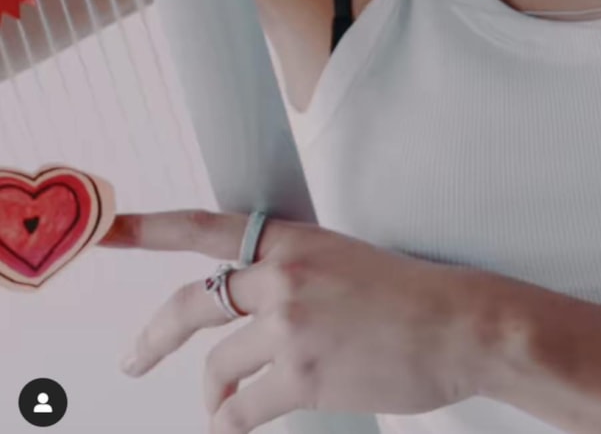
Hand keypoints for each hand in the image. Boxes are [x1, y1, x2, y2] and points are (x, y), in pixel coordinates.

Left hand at [100, 208, 482, 429]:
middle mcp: (283, 276)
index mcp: (291, 237)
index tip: (107, 225)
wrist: (456, 325)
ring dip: (214, 393)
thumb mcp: (338, 258)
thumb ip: (287, 272)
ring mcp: (290, 327)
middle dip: (152, 337)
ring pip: (217, 367)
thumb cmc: (405, 295)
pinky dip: (232, 422)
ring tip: (220, 405)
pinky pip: (242, 408)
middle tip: (132, 359)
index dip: (148, 228)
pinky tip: (236, 424)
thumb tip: (246, 305)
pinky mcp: (303, 377)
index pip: (204, 226)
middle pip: (192, 305)